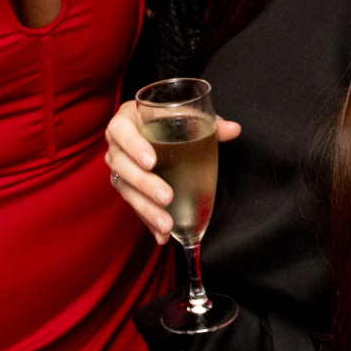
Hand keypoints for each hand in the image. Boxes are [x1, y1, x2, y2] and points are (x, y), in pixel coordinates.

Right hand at [104, 100, 241, 242]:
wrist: (154, 128)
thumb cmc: (166, 118)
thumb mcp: (184, 115)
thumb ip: (207, 122)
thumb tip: (234, 129)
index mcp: (126, 120)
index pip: (120, 131)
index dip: (133, 146)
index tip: (151, 162)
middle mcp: (117, 146)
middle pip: (122, 166)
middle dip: (144, 184)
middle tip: (166, 197)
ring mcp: (120, 169)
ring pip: (126, 191)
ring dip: (146, 209)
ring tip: (166, 224)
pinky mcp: (127, 189)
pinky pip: (135, 207)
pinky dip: (149, 222)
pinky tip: (162, 236)